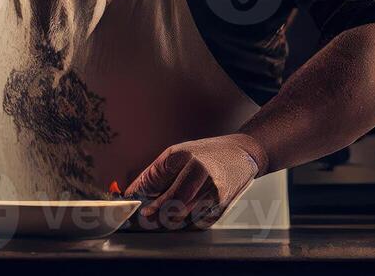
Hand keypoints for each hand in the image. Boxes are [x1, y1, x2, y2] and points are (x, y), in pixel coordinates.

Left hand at [125, 134, 266, 230]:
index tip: (136, 207)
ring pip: (185, 215)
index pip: (156, 180)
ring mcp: (212, 189)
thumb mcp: (176, 155)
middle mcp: (198, 172)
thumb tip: (134, 193)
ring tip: (165, 217)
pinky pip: (200, 221)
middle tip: (148, 217)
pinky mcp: (223, 204)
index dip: (143, 197)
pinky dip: (190, 222)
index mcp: (182, 156)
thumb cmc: (205, 153)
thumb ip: (156, 174)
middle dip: (157, 213)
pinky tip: (187, 215)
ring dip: (172, 219)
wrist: (241, 153)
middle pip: (173, 202)